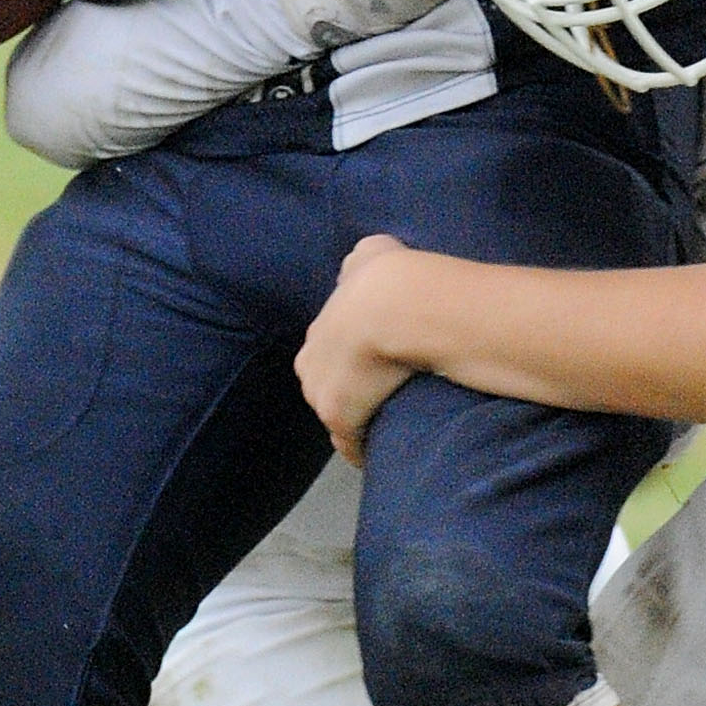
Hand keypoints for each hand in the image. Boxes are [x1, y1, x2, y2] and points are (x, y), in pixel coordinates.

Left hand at [296, 232, 427, 463]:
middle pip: (328, 390)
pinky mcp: (339, 418)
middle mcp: (309, 366)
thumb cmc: (387, 278)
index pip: (328, 360)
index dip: (351, 367)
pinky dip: (366, 450)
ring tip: (390, 427)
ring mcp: (321, 395)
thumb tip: (362, 264)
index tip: (376, 370)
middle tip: (385, 398)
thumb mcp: (370, 253)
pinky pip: (352, 444)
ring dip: (359, 423)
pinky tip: (384, 452)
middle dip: (350, 396)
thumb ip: (361, 263)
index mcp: (316, 335)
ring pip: (338, 418)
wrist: (396, 305)